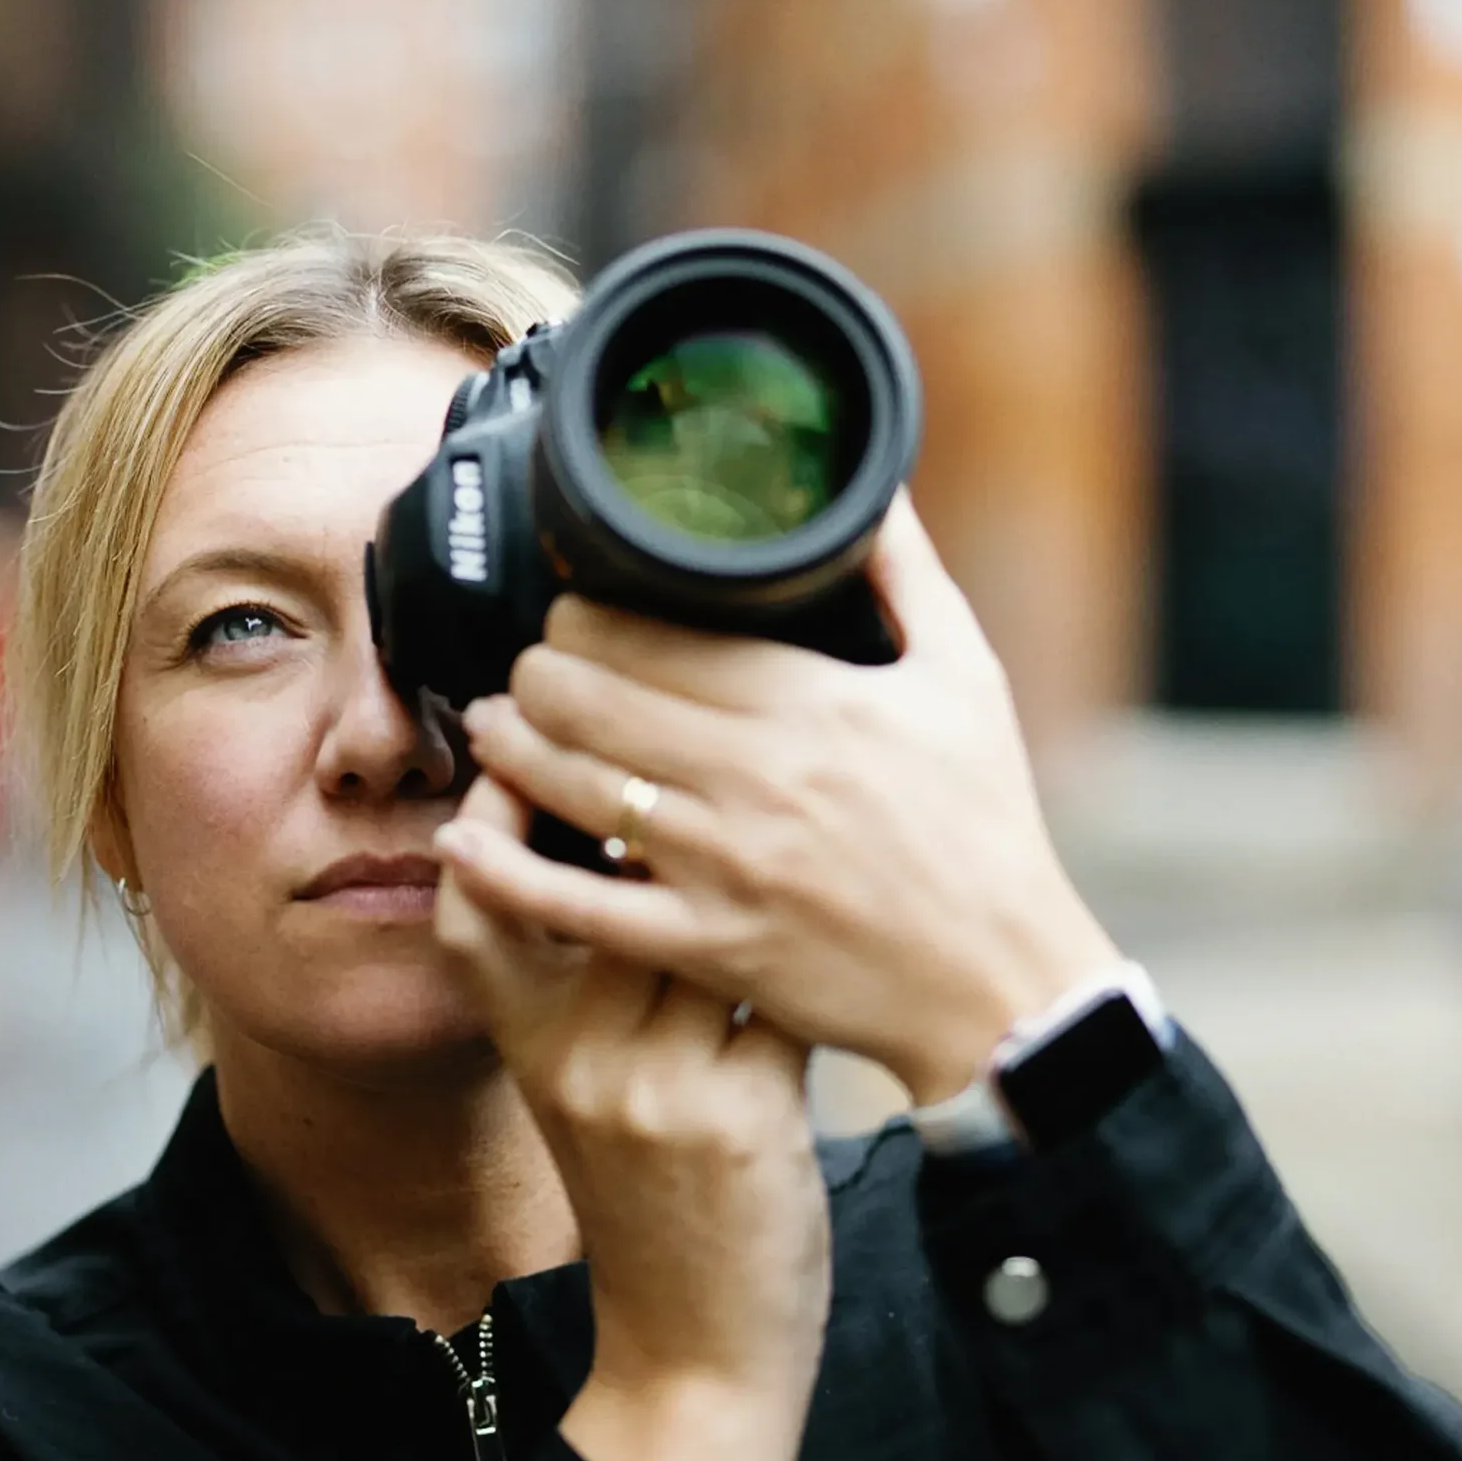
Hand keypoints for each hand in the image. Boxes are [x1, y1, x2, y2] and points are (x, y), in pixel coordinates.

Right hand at [434, 772, 829, 1460]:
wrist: (695, 1349)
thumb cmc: (657, 1207)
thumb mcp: (584, 1098)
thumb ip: (590, 992)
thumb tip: (634, 854)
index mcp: (526, 1045)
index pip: (486, 901)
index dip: (504, 817)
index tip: (535, 739)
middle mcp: (571, 1056)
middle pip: (599, 886)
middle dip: (641, 805)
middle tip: (690, 734)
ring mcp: (647, 1085)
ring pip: (700, 925)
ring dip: (750, 874)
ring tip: (791, 812)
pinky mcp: (729, 1116)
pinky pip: (771, 995)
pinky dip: (808, 961)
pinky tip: (846, 936)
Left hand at [435, 494, 1123, 1102]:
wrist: (998, 979)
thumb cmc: (984, 825)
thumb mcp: (965, 677)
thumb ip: (905, 573)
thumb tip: (870, 481)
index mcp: (812, 703)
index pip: (656, 636)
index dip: (586, 614)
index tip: (572, 609)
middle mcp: (757, 779)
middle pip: (592, 700)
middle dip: (538, 672)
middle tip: (526, 666)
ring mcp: (723, 867)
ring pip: (574, 785)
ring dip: (513, 748)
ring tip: (494, 726)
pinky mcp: (706, 945)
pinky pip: (582, 905)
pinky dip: (510, 871)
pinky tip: (463, 842)